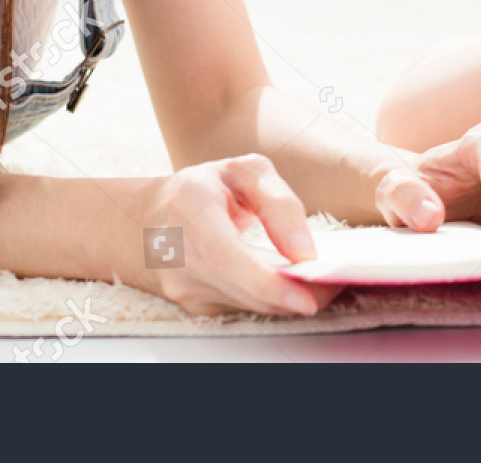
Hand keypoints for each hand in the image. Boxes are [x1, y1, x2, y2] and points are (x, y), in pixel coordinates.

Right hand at [133, 154, 343, 317]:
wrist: (144, 221)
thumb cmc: (201, 190)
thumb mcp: (244, 172)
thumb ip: (278, 202)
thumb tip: (304, 251)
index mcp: (188, 207)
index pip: (226, 256)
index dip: (267, 282)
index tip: (307, 296)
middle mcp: (178, 254)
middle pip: (242, 290)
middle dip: (294, 294)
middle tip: (335, 284)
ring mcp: (182, 287)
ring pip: (247, 305)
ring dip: (287, 299)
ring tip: (322, 282)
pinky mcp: (194, 307)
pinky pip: (242, 308)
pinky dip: (271, 300)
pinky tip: (291, 286)